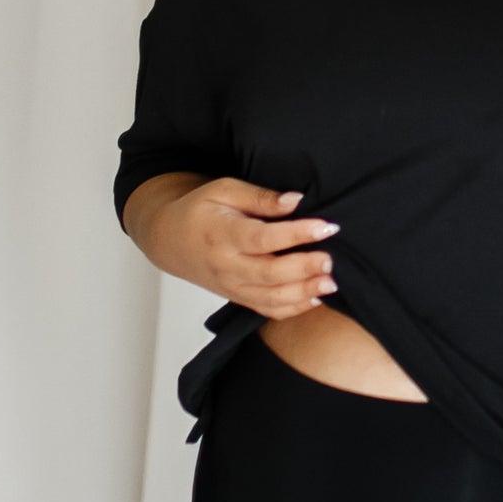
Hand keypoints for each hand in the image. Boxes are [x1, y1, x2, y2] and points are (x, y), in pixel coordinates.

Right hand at [126, 176, 339, 319]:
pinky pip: (268, 310)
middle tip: (330, 260)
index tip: (325, 227)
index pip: (263, 238)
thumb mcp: (224, 190)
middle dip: (304, 269)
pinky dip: (294, 309)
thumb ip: (260, 198)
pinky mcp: (239, 298)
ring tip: (331, 282)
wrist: (171, 241)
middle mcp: (228, 266)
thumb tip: (296, 200)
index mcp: (222, 235)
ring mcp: (233, 287)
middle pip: (270, 274)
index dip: (296, 234)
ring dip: (304, 292)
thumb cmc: (200, 211)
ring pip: (272, 298)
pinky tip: (316, 297)